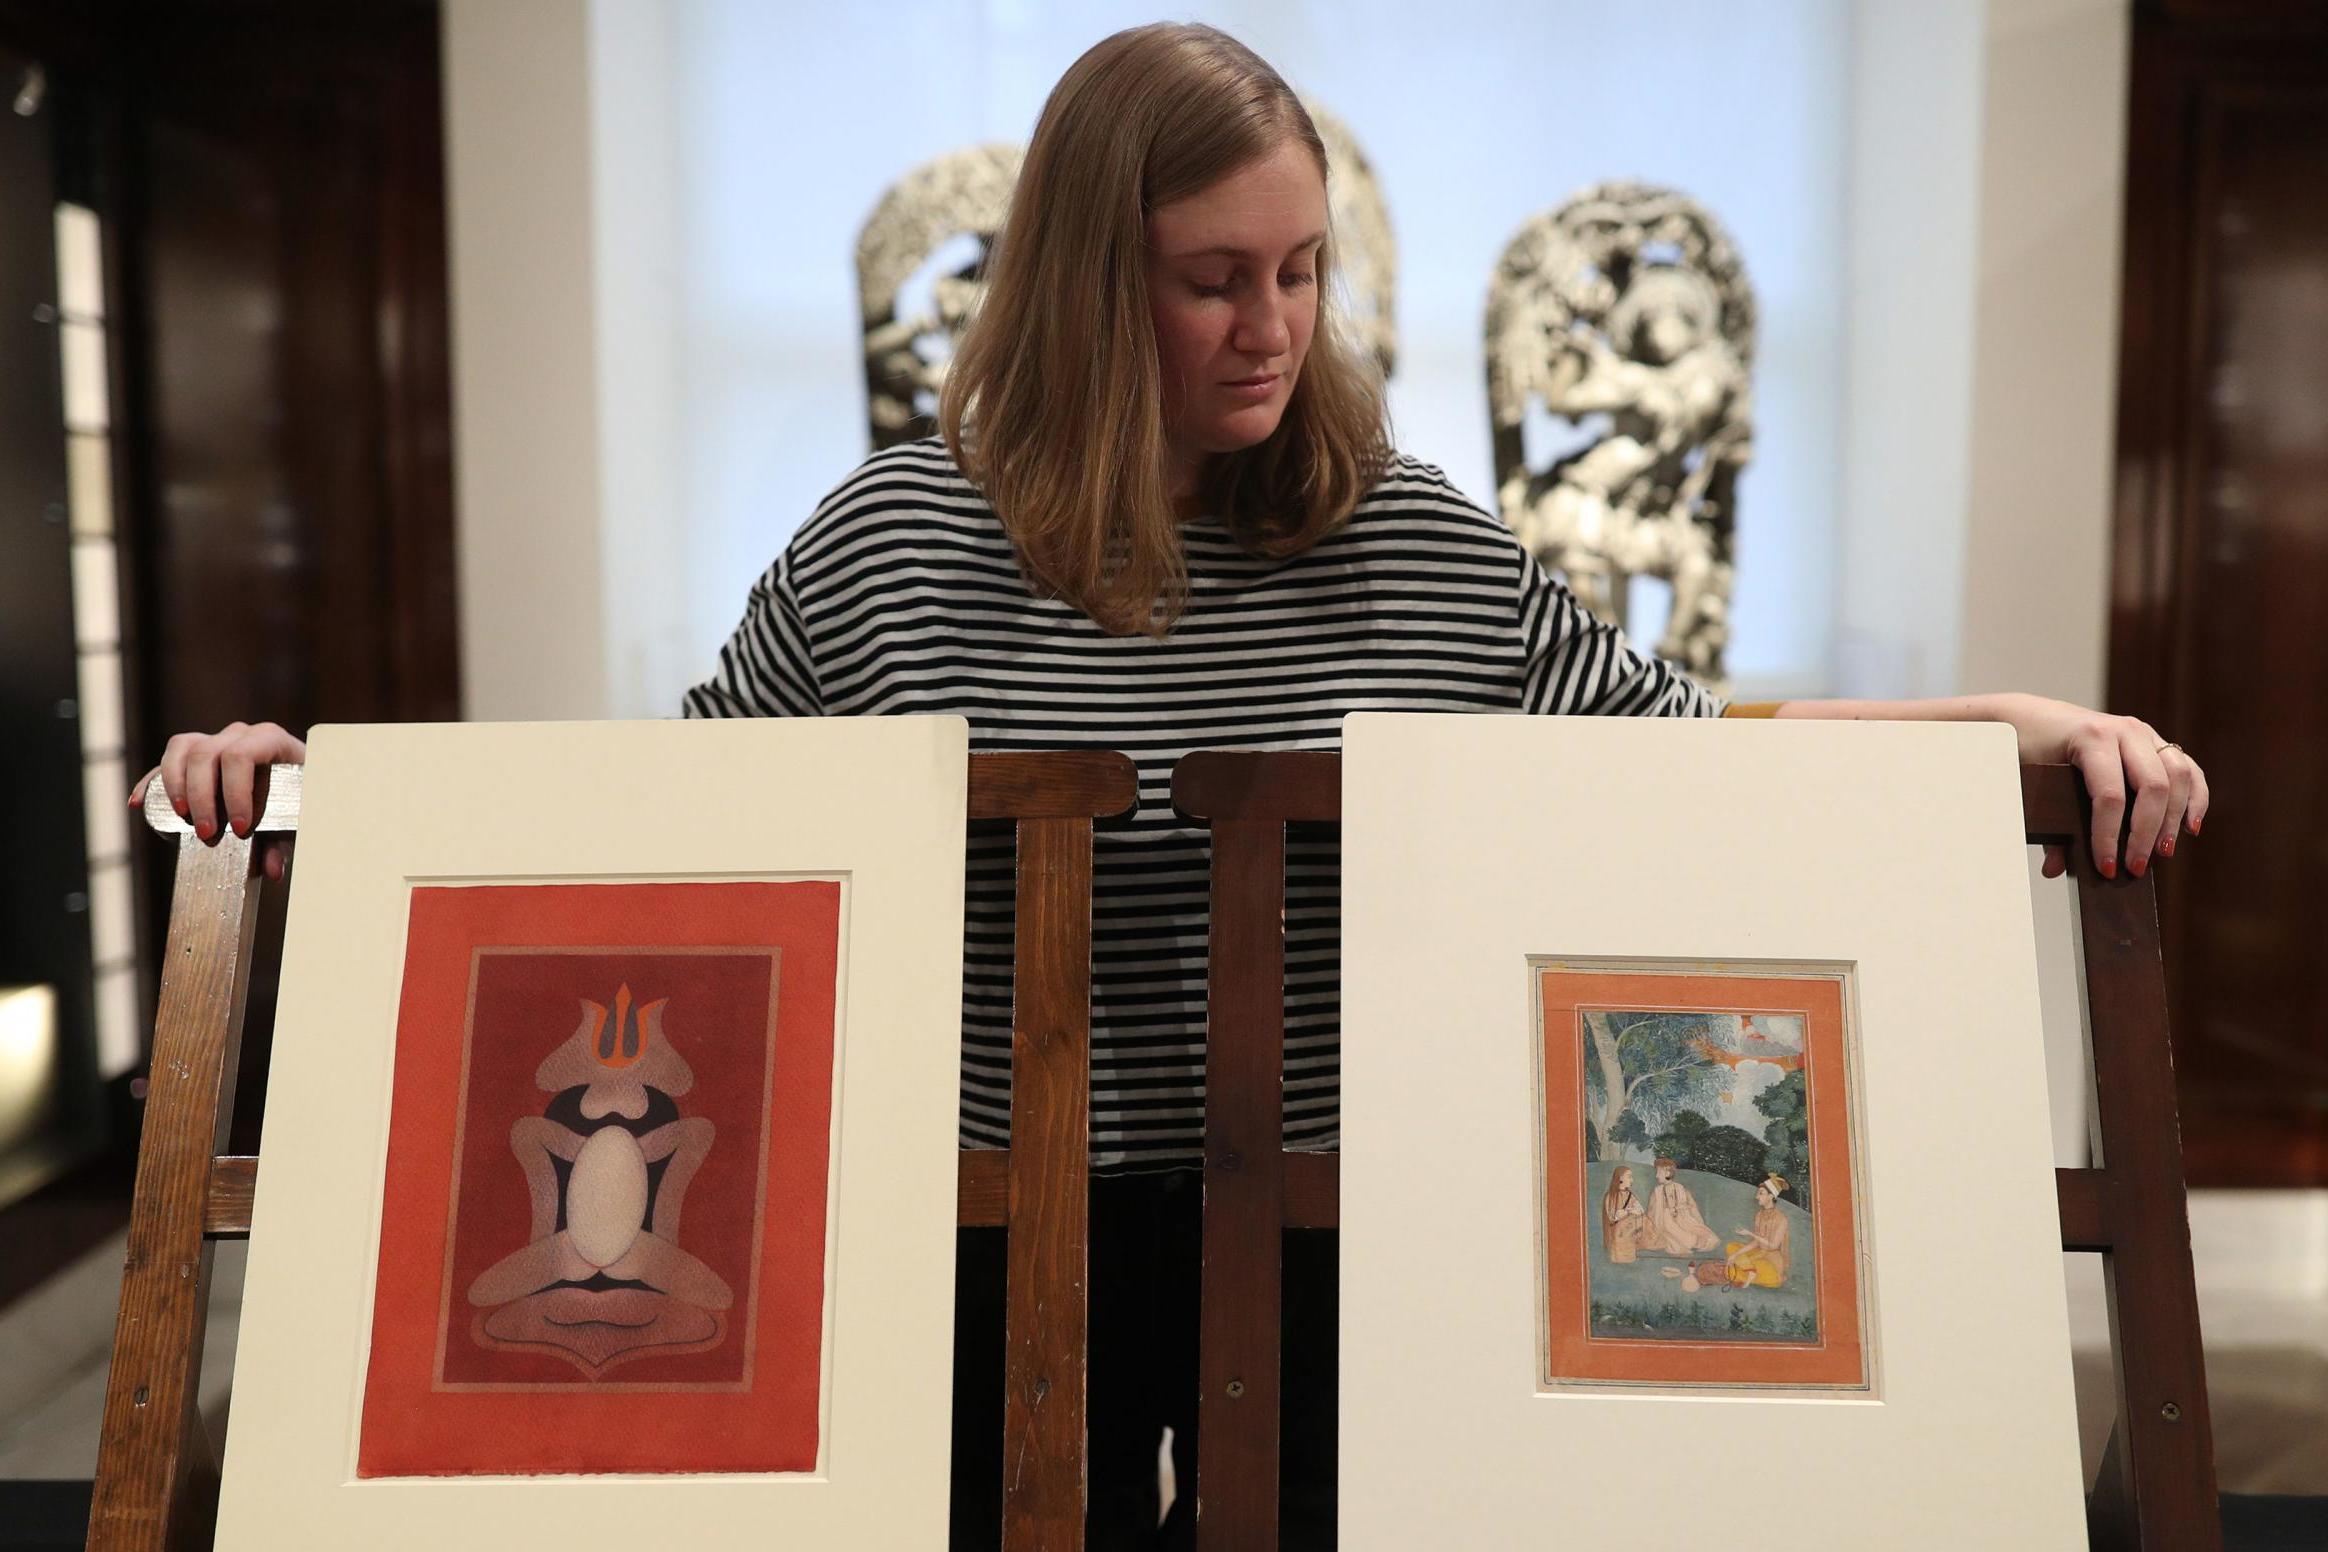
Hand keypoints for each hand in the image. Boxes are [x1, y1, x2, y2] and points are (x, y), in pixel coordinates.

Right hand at [129, 721, 305, 881]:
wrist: (295, 780)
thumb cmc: (298, 796)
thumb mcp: (295, 817)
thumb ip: (282, 842)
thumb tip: (272, 869)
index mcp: (270, 739)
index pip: (241, 756)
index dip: (235, 793)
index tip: (239, 829)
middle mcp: (240, 734)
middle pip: (207, 754)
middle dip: (202, 798)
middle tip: (207, 834)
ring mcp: (214, 739)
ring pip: (182, 750)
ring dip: (175, 786)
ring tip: (181, 818)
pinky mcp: (192, 754)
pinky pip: (166, 761)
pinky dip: (150, 782)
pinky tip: (139, 803)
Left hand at [1991, 695, 2208, 879]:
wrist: (2034, 719)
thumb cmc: (2031, 752)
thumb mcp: (2031, 784)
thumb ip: (2047, 826)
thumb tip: (2055, 869)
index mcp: (2091, 738)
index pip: (2110, 796)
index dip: (2109, 836)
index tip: (2106, 868)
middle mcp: (2124, 731)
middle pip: (2152, 787)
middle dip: (2146, 833)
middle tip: (2136, 867)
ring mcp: (2144, 734)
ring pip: (2177, 776)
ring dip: (2173, 818)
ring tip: (2163, 852)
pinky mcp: (2156, 741)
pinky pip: (2187, 769)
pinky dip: (2194, 798)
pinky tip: (2190, 827)